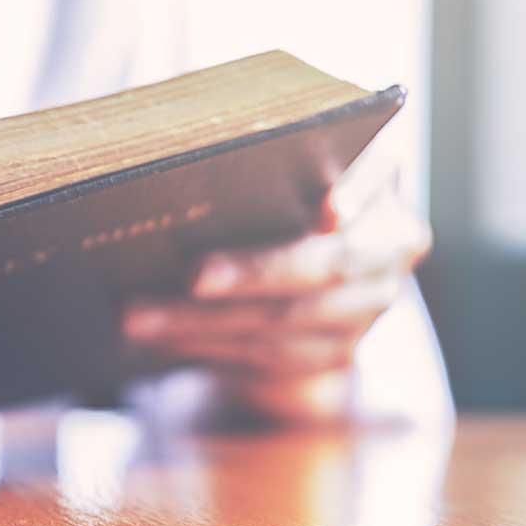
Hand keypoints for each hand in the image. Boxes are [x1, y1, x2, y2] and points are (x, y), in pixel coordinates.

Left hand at [122, 191, 431, 424]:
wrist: (315, 288)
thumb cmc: (288, 207)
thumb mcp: (298, 178)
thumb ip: (283, 168)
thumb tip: (222, 163)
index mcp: (384, 205)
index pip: (376, 190)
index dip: (356, 196)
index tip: (327, 209)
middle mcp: (385, 264)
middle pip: (321, 270)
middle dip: (251, 274)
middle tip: (190, 274)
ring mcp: (360, 320)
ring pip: (279, 326)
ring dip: (202, 322)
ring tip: (140, 315)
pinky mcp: (326, 362)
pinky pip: (259, 358)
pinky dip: (203, 346)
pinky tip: (158, 336)